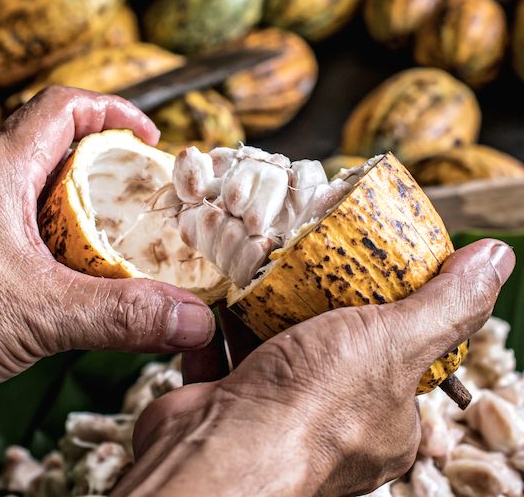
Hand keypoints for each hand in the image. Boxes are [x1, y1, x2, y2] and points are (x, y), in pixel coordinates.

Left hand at [0, 86, 214, 409]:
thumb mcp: (38, 314)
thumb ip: (120, 315)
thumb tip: (190, 317)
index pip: (62, 105)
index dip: (113, 110)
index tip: (149, 137)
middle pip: (55, 141)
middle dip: (106, 160)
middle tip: (140, 192)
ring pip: (38, 181)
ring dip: (81, 197)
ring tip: (115, 230)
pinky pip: (20, 215)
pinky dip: (56, 228)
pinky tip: (70, 266)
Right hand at [115, 239, 514, 496]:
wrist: (215, 451)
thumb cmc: (311, 410)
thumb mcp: (394, 343)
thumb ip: (445, 306)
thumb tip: (495, 260)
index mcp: (387, 420)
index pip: (400, 355)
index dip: (390, 309)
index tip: (373, 270)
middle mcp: (334, 422)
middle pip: (335, 343)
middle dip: (323, 303)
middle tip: (315, 261)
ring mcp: (277, 410)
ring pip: (279, 344)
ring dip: (271, 308)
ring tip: (270, 268)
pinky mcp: (231, 398)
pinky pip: (232, 349)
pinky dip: (230, 321)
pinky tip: (229, 294)